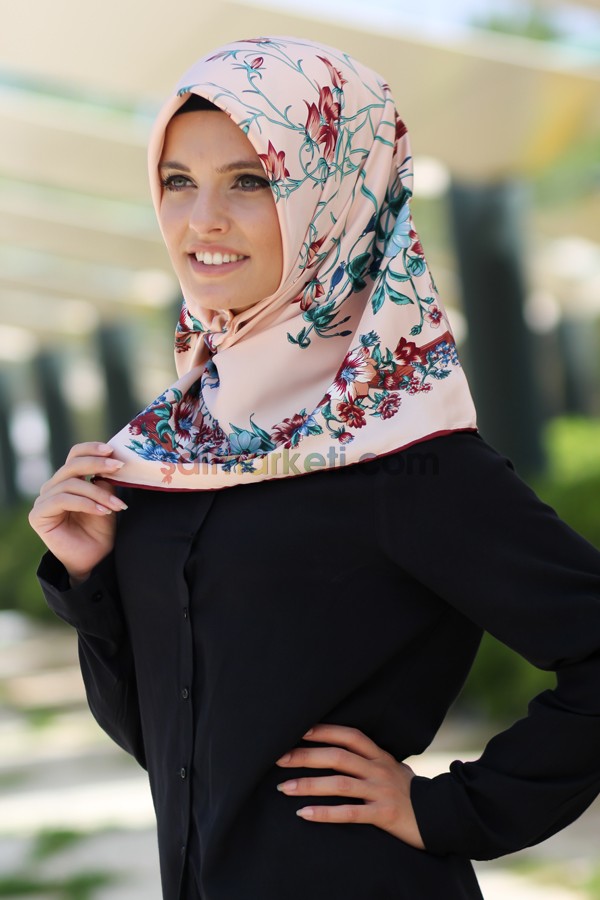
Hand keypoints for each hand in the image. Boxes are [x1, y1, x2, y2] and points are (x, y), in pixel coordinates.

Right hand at [29, 442, 126, 583]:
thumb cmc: (100, 530)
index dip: (91, 449)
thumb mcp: (107, 500)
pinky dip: (85, 503)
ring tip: (117, 505)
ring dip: (97, 493)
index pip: (75, 455)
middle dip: (97, 464)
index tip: (112, 450)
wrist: (94, 559)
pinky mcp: (38, 515)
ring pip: (71, 484)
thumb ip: (104, 481)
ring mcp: (44, 500)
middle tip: (118, 467)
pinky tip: (102, 511)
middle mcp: (53, 487)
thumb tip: (109, 461)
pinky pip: (62, 500)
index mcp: (68, 480)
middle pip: (72, 465)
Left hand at [275, 723, 424, 849]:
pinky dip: (325, 813)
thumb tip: (344, 748)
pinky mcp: (384, 815)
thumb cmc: (411, 792)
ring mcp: (381, 791)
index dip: (323, 730)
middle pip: (337, 757)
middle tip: (278, 758)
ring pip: (339, 784)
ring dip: (308, 785)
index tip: (298, 729)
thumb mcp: (393, 767)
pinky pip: (350, 813)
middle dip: (305, 756)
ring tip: (284, 788)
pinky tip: (305, 814)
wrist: (442, 818)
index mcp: (380, 755)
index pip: (349, 735)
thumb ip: (371, 758)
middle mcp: (379, 769)